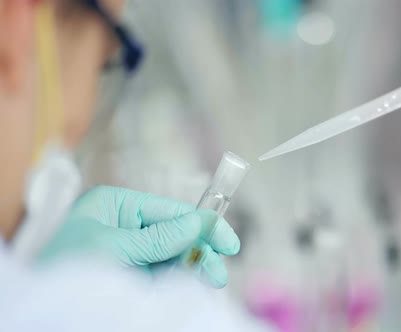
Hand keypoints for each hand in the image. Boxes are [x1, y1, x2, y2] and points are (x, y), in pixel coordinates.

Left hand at [40, 186, 239, 287]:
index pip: (169, 210)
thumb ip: (159, 238)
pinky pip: (163, 274)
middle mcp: (126, 226)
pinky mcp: (131, 276)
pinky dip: (180, 280)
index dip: (202, 222)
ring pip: (173, 256)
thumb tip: (198, 223)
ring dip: (194, 267)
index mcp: (116, 206)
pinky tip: (194, 284)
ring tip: (211, 281)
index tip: (228, 240)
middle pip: (176, 233)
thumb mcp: (115, 247)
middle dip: (199, 250)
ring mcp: (129, 252)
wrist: (44, 308)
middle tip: (217, 272)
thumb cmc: (67, 266)